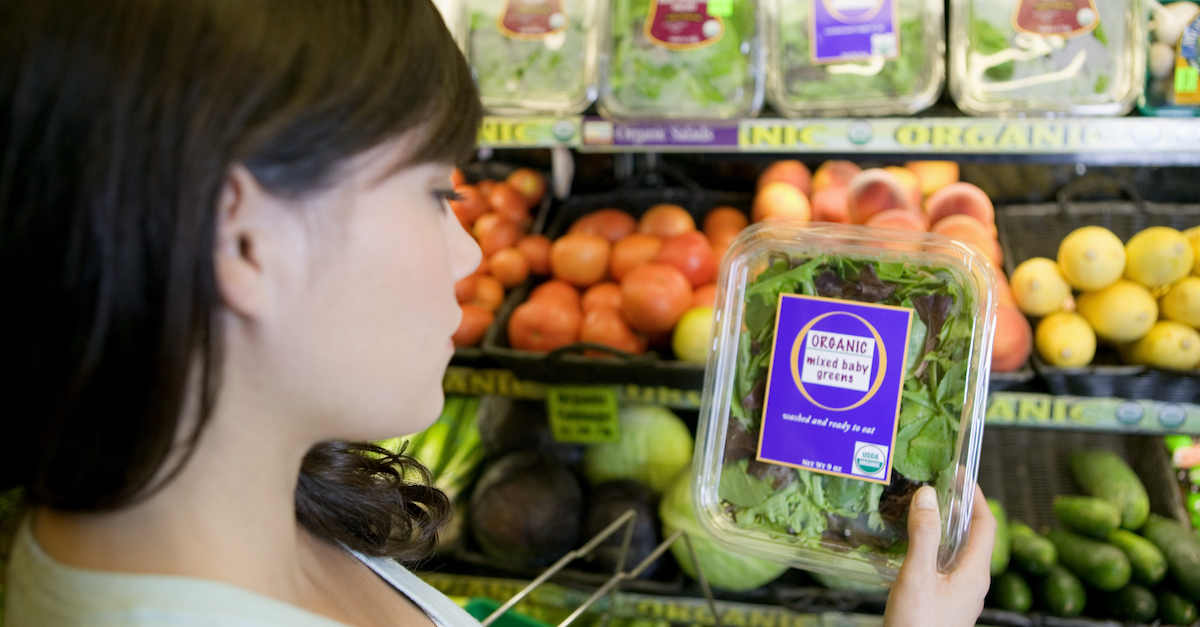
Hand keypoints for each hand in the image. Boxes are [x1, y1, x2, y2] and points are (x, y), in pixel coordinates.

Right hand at [883, 485, 994, 626]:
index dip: (976, 496)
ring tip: (920, 510)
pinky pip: (943, 567)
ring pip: (956, 553)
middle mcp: (972, 582)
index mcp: (975, 573)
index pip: (986, 524)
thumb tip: (929, 495)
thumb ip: (923, 535)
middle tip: (935, 486)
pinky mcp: (944, 603)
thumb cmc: (919, 625)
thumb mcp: (918, 576)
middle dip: (956, 509)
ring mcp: (959, 595)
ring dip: (942, 529)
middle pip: (972, 537)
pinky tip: (909, 547)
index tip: (960, 473)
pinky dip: (931, 548)